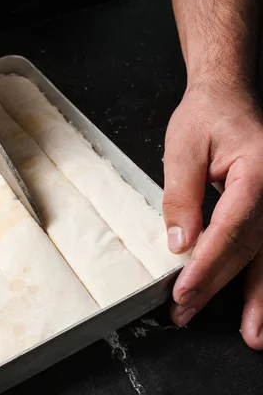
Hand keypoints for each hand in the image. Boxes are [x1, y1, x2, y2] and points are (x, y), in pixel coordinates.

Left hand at [163, 79, 262, 349]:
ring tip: (252, 335)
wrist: (229, 100)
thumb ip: (182, 197)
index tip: (183, 290)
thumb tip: (180, 244)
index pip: (230, 230)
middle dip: (216, 287)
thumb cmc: (207, 118)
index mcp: (257, 174)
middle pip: (248, 250)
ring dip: (256, 298)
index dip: (206, 265)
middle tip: (188, 314)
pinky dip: (261, 279)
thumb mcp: (183, 150)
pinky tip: (257, 305)